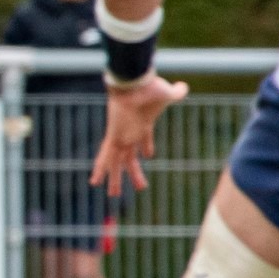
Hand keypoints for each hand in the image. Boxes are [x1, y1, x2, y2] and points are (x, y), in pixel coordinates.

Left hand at [90, 74, 190, 195]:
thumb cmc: (150, 87)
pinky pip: (105, 157)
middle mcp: (130, 132)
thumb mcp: (167, 93)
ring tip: (113, 195)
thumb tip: (184, 86)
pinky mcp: (113, 137)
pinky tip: (94, 182)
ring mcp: (120, 136)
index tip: (148, 155)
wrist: (132, 81)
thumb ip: (176, 92)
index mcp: (142, 125)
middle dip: (133, 172)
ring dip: (115, 178)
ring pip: (116, 162)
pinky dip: (100, 169)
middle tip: (141, 186)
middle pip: (130, 157)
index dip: (147, 147)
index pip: (144, 140)